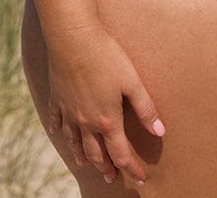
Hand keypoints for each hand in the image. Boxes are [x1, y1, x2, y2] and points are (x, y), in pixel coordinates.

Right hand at [46, 22, 164, 185]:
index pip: (121, 153)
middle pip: (96, 153)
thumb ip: (146, 108)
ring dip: (82, 156)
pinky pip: (56, 120)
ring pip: (74, 142)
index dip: (132, 168)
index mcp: (107, 120)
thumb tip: (160, 132)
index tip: (140, 178)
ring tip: (86, 164)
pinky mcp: (57, 97)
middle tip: (112, 178)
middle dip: (106, 168)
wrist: (73, 38)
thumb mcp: (132, 81)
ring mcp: (69, 111)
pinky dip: (58, 130)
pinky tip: (58, 132)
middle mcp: (86, 122)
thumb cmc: (106, 57)